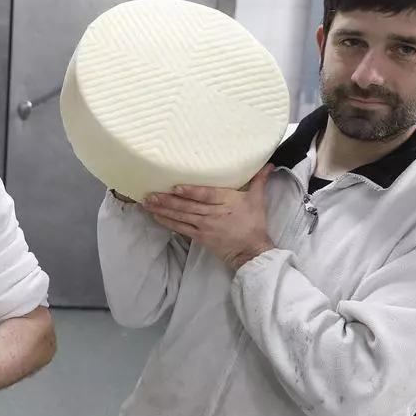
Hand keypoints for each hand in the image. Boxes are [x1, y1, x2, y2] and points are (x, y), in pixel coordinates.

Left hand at [141, 165, 274, 268]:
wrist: (251, 250)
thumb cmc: (254, 223)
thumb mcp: (258, 200)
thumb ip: (258, 181)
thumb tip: (268, 164)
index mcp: (227, 202)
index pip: (206, 195)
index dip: (191, 192)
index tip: (175, 187)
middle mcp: (213, 214)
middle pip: (188, 206)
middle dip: (167, 200)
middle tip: (150, 194)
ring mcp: (204, 226)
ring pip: (181, 216)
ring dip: (163, 210)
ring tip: (148, 203)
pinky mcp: (199, 237)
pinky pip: (180, 229)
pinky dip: (167, 222)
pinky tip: (155, 216)